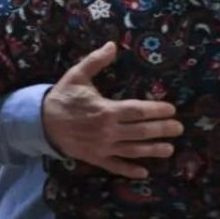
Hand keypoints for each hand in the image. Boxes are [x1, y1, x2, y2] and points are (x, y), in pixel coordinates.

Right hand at [41, 43, 182, 178]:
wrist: (40, 121)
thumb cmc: (62, 97)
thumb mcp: (77, 75)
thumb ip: (96, 61)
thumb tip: (112, 45)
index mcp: (106, 110)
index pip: (138, 111)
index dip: (157, 110)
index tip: (171, 109)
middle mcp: (107, 130)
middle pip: (141, 131)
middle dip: (162, 130)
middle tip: (179, 128)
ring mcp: (102, 146)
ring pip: (133, 150)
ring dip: (153, 150)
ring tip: (169, 149)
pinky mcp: (95, 157)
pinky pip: (115, 165)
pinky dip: (129, 170)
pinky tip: (144, 173)